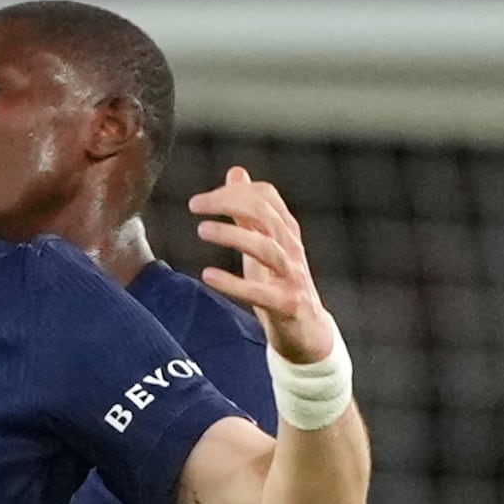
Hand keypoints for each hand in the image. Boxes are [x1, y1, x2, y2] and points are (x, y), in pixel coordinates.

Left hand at [188, 166, 336, 364]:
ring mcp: (292, 276)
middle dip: (230, 204)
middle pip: (265, 215)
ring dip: (234, 235)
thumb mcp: (262, 242)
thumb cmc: (280, 282)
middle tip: (195, 205)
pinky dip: (234, 283)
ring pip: (267, 248)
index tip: (200, 201)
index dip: (234, 192)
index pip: (265, 196)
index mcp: (284, 231)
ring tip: (202, 230)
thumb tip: (236, 172)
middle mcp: (291, 248)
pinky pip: (261, 292)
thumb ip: (248, 210)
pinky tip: (208, 276)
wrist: (308, 331)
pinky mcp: (288, 304)